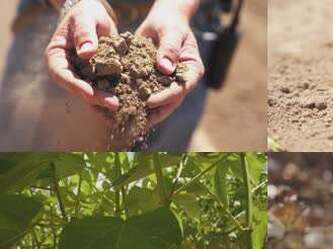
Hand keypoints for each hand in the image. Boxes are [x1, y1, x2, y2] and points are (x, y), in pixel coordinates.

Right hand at [45, 0, 118, 110]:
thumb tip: (87, 54)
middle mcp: (67, 69)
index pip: (62, 75)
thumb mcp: (85, 17)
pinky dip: (115, 92)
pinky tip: (129, 98)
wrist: (96, 16)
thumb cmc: (86, 12)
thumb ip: (85, 33)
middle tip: (115, 104)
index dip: (76, 86)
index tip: (89, 94)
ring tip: (123, 106)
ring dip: (106, 99)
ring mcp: (82, 74)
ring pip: (92, 91)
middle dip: (96, 97)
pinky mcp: (97, 76)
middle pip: (78, 88)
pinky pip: (104, 86)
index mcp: (56, 56)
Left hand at [135, 0, 203, 126]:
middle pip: (170, 102)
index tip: (149, 102)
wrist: (162, 22)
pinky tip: (121, 110)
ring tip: (128, 123)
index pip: (180, 88)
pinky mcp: (156, 84)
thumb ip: (169, 48)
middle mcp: (182, 82)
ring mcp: (169, 85)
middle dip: (154, 113)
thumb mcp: (171, 32)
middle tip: (137, 122)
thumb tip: (165, 69)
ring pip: (159, 104)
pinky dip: (135, 102)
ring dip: (144, 114)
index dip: (165, 97)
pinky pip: (147, 96)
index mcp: (192, 71)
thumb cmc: (170, 23)